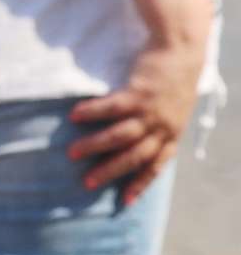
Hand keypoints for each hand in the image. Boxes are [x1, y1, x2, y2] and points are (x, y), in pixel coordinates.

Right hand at [68, 40, 203, 205]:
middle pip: (134, 156)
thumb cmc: (172, 80)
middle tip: (87, 182)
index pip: (155, 166)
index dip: (140, 184)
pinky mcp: (138, 93)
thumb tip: (136, 140)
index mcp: (171, 135)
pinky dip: (93, 113)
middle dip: (110, 171)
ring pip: (121, 136)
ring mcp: (150, 112)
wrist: (181, 52)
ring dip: (96, 145)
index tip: (125, 202)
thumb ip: (157, 126)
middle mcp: (162, 128)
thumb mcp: (172, 110)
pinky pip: (112, 107)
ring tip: (72, 152)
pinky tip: (75, 115)